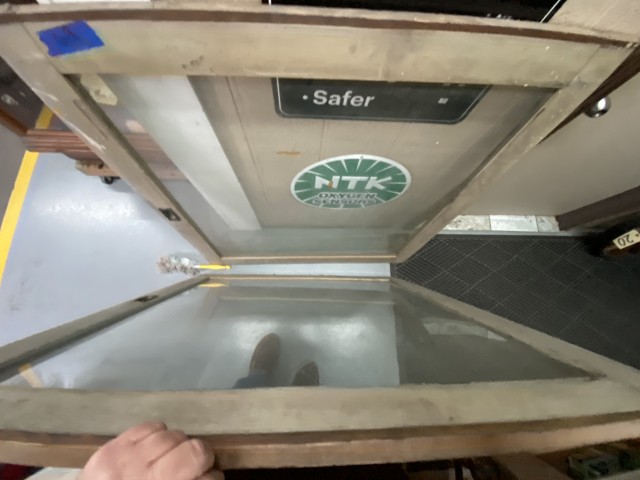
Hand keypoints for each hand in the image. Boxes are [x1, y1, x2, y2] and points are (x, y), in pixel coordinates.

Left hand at [79, 422, 221, 479]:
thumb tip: (209, 475)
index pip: (211, 478)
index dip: (212, 478)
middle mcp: (149, 478)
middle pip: (197, 451)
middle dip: (201, 459)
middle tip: (190, 470)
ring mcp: (126, 462)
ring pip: (175, 435)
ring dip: (177, 447)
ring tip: (168, 460)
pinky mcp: (110, 450)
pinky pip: (150, 427)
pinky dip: (156, 436)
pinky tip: (150, 453)